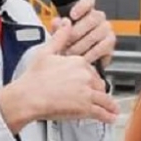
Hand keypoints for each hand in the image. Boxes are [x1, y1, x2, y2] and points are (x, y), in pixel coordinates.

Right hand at [0, 19, 119, 133]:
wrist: (28, 97)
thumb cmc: (34, 78)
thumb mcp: (46, 52)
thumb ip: (60, 37)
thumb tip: (65, 24)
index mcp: (78, 62)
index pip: (92, 70)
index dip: (90, 77)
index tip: (89, 82)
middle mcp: (85, 77)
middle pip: (99, 84)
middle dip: (98, 90)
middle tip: (97, 97)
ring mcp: (86, 93)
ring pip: (104, 99)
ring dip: (109, 105)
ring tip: (112, 109)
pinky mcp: (85, 108)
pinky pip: (102, 112)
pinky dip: (108, 116)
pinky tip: (110, 117)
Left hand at [62, 0, 115, 66]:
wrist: (73, 64)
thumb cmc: (66, 45)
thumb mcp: (57, 36)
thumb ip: (57, 27)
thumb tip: (58, 22)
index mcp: (83, 11)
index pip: (88, 0)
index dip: (82, 6)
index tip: (72, 15)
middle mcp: (97, 18)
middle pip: (94, 17)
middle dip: (78, 31)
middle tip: (67, 42)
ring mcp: (105, 30)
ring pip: (99, 32)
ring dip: (83, 44)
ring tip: (71, 52)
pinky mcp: (110, 44)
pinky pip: (104, 46)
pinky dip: (92, 53)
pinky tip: (83, 58)